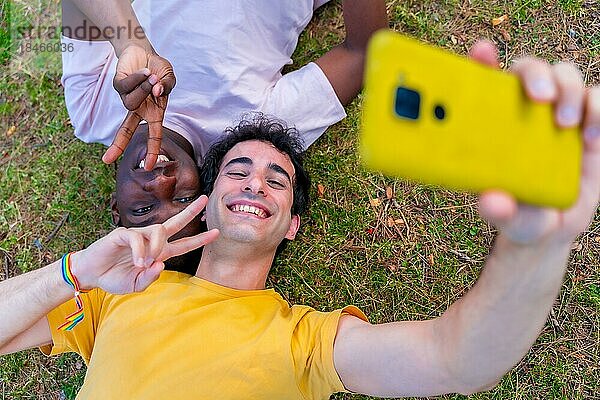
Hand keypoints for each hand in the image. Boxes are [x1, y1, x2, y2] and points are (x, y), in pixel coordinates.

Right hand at [71, 196, 217, 293]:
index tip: (216, 232)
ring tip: (146, 263)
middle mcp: (151, 241)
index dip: (200, 239)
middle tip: (205, 199)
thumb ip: (150, 278)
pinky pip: (137, 237)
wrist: (91, 274)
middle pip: (175, 222)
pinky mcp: (122, 233)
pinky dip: (140, 250)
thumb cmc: (115, 278)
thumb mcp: (136, 285)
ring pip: (158, 230)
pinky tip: (137, 261)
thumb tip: (161, 265)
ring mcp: (137, 235)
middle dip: (191, 211)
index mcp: (159, 253)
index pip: (183, 243)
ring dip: (157, 246)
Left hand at [102, 44, 175, 170]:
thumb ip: (167, 86)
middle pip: (126, 130)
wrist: (145, 49)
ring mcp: (127, 97)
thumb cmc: (158, 68)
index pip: (154, 135)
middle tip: (106, 160)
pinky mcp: (118, 84)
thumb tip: (157, 91)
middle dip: (117, 145)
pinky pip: (126, 86)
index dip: (152, 151)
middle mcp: (139, 108)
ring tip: (152, 76)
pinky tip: (145, 71)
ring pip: (132, 102)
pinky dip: (138, 78)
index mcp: (153, 112)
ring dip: (144, 89)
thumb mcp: (169, 78)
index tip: (150, 166)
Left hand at [469, 41, 599, 244]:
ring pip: (566, 76)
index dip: (483, 61)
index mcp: (494, 125)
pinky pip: (598, 99)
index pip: (485, 83)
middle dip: (537, 74)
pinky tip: (591, 138)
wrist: (553, 228)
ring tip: (566, 125)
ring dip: (570, 91)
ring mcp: (557, 117)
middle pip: (530, 70)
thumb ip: (499, 212)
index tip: (482, 52)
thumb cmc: (521, 216)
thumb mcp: (509, 218)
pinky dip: (599, 108)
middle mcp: (524, 114)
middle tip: (541, 99)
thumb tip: (490, 202)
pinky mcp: (588, 126)